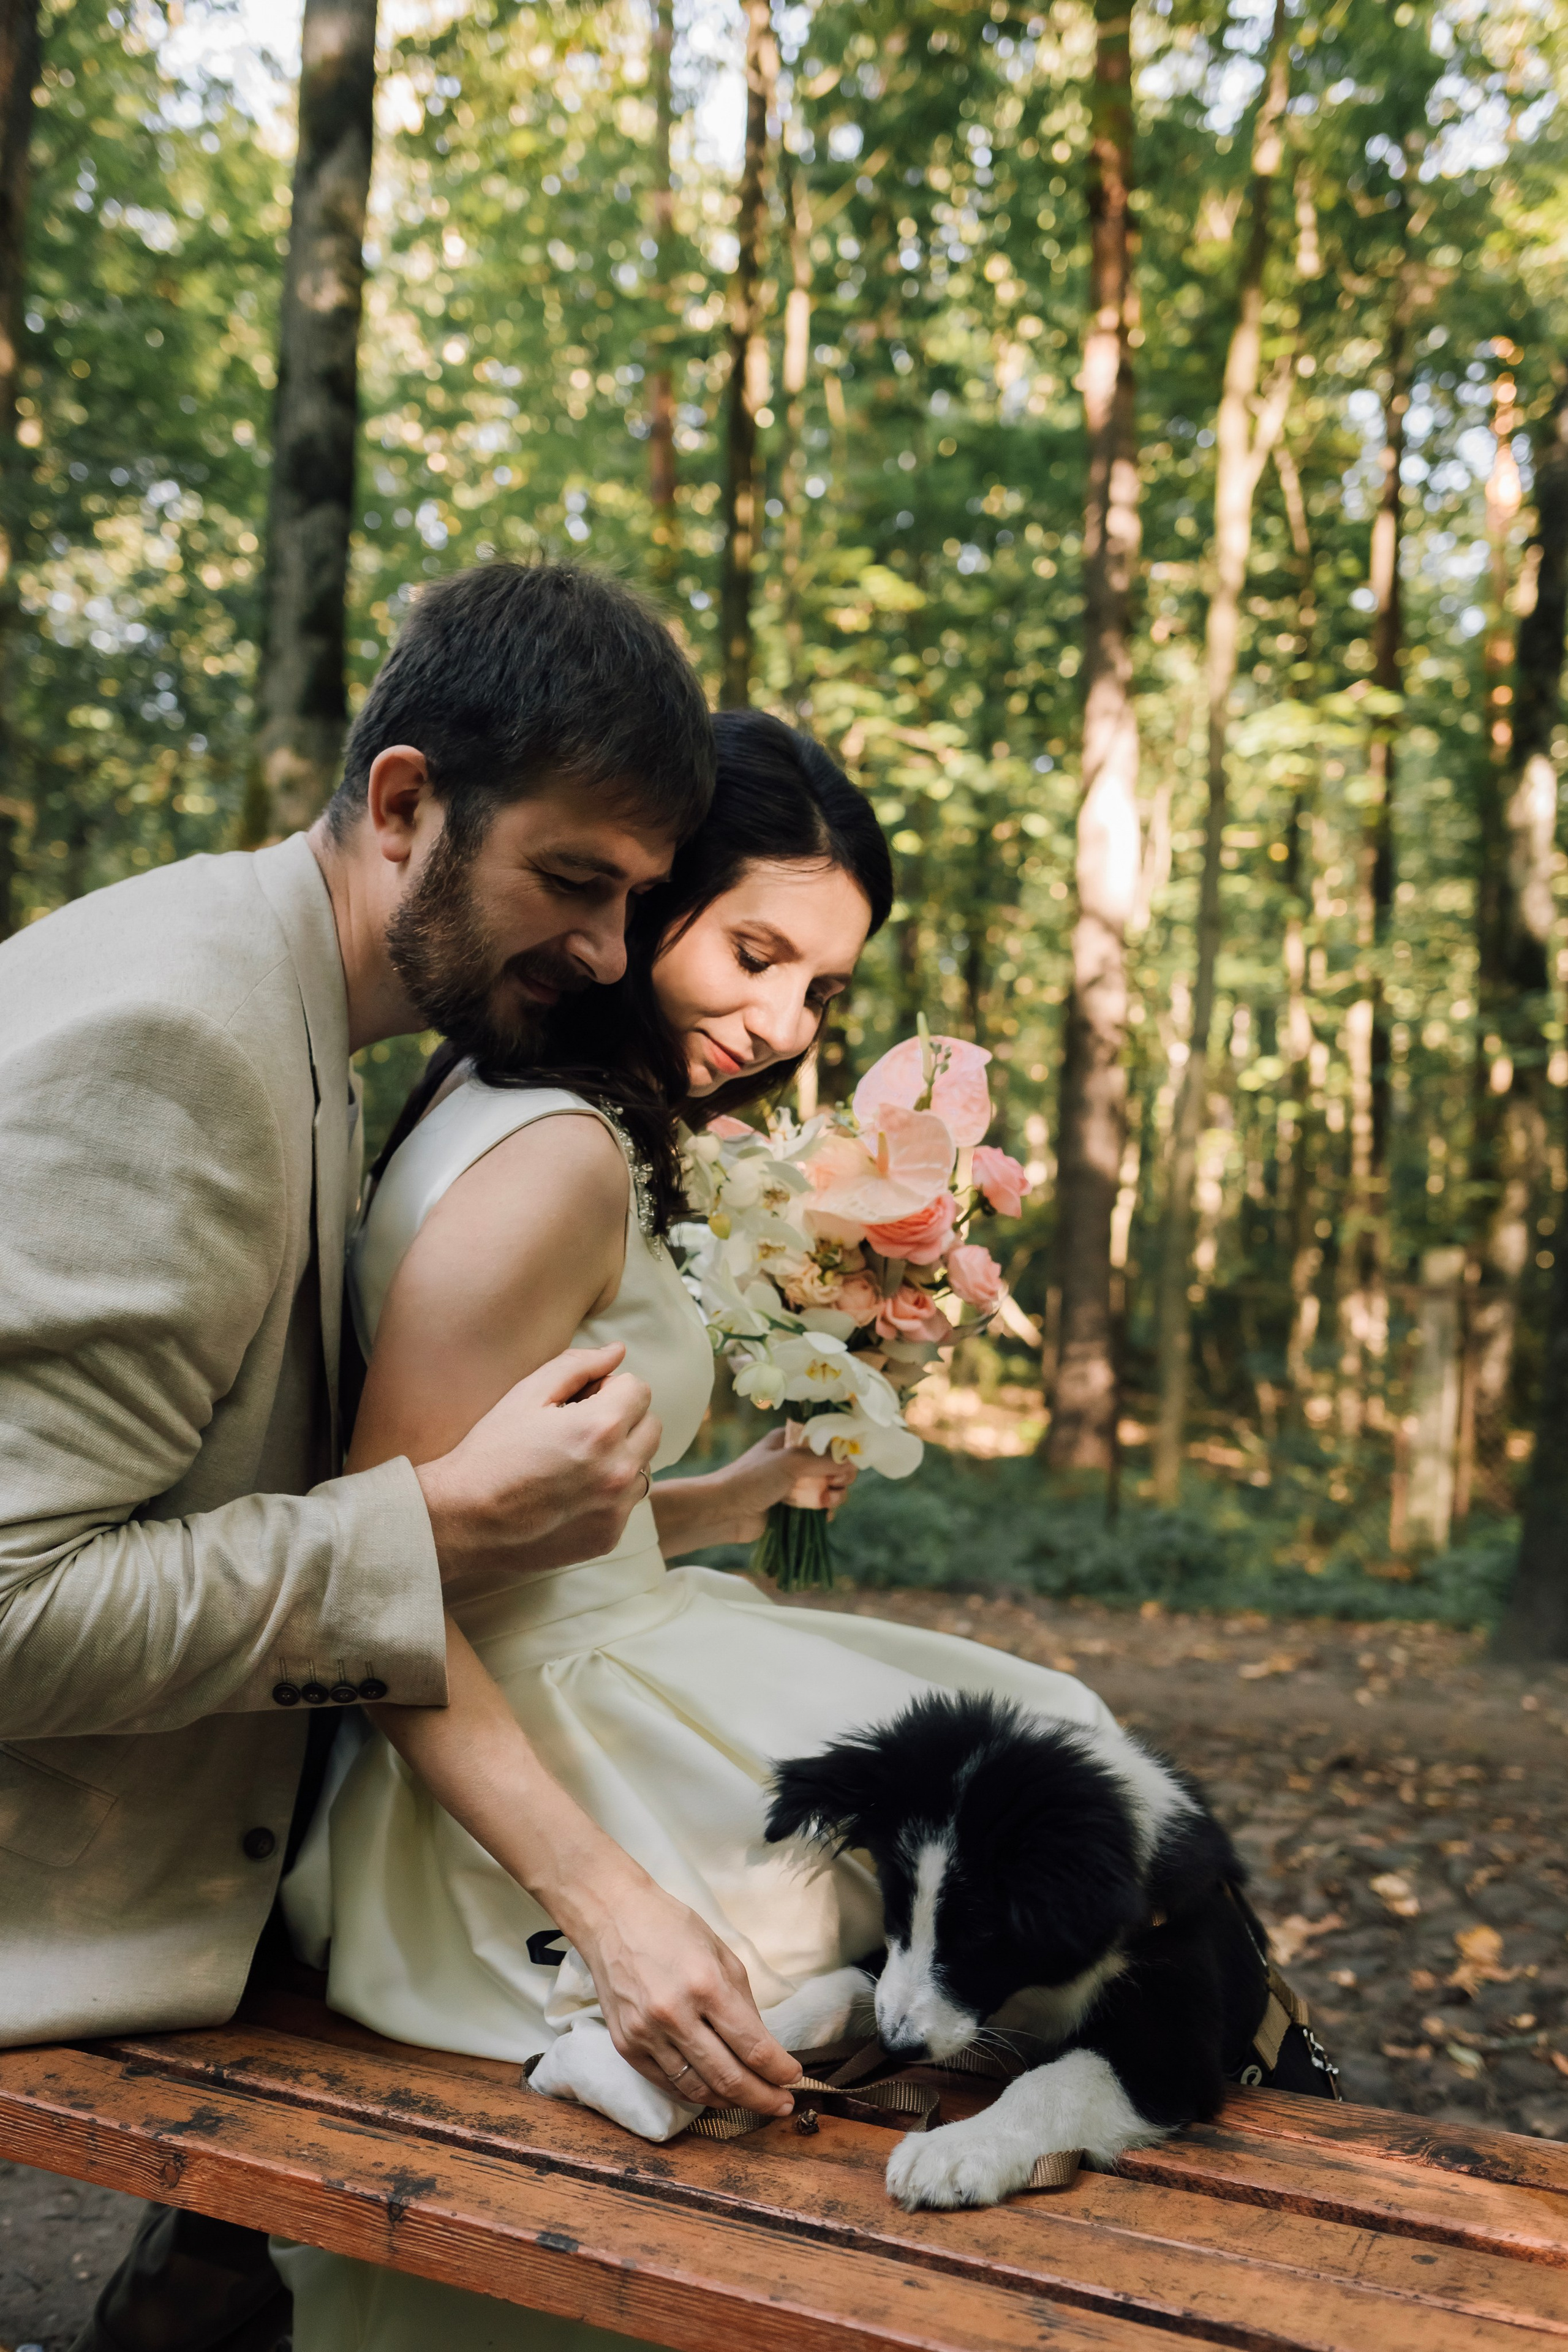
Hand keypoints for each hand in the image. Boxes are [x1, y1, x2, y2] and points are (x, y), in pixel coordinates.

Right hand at [417, 1343, 660, 1597]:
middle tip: (579, 1429)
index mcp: (601, 1428)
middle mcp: (618, 1469)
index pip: (640, 1389)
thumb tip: (618, 1351)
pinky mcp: (610, 1536)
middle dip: (623, 1419)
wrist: (464, 1518)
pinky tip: (571, 1494)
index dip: (609, 1389)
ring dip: (621, 1456)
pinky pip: (627, 1502)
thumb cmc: (492, 1450)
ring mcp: (616, 1508)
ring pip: (644, 1465)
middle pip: (651, 1425)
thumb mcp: (527, 1394)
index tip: (581, 1402)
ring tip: (575, 1463)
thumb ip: (578, 1366)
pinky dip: (609, 1493)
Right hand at [563, 1868, 801, 2115]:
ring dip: (731, 2102)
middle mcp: (675, 2015)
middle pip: (729, 2078)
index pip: (753, 2047)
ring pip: (698, 2090)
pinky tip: (714, 2092)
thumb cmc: (673, 1929)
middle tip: (783, 2105)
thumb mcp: (723, 1954)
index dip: (780, 2071)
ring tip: (751, 2101)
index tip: (794, 2078)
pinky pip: (668, 2084)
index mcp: (707, 1985)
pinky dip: (695, 2094)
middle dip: (763, 2098)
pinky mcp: (626, 2046)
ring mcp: (646, 2034)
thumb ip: (744, 2004)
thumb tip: (763, 2049)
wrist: (613, 1917)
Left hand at [718, 1427, 856, 1542]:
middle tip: (836, 1485)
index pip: (826, 1439)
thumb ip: (823, 1459)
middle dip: (840, 1476)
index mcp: (790, 1440)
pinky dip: (825, 1510)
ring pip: (827, 1487)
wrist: (724, 1512)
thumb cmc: (752, 1479)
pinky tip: (824, 1515)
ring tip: (828, 1503)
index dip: (840, 1450)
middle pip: (831, 1465)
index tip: (845, 1462)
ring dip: (835, 1495)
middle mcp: (794, 1460)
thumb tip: (851, 1462)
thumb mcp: (790, 1461)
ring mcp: (794, 1484)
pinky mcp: (792, 1506)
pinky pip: (818, 1506)